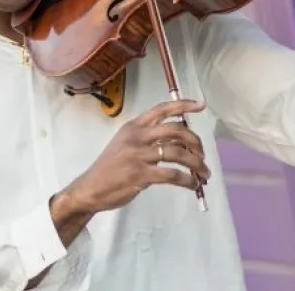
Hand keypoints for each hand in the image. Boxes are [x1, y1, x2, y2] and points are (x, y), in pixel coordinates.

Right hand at [61, 99, 210, 214]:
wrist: (90, 188)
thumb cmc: (110, 168)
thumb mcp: (126, 145)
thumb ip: (148, 140)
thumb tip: (179, 143)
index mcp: (133, 127)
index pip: (161, 109)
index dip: (183, 105)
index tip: (200, 105)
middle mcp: (136, 136)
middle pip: (175, 129)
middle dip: (195, 141)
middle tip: (202, 154)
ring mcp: (138, 155)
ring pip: (177, 153)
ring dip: (196, 163)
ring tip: (204, 174)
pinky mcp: (140, 174)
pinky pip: (172, 174)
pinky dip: (187, 180)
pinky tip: (192, 185)